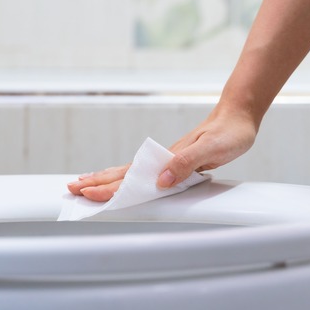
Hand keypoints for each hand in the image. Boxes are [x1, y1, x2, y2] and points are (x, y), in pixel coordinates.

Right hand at [67, 109, 257, 201]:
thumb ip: (186, 164)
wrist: (238, 116)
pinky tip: (121, 180)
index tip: (88, 193)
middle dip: (96, 182)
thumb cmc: (228, 133)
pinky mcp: (174, 161)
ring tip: (86, 183)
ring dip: (105, 179)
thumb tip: (160, 181)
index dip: (109, 187)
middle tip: (71, 188)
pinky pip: (143, 173)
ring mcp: (165, 160)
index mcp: (166, 158)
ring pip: (128, 172)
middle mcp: (161, 159)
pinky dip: (125, 178)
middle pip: (122, 173)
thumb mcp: (211, 149)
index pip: (130, 176)